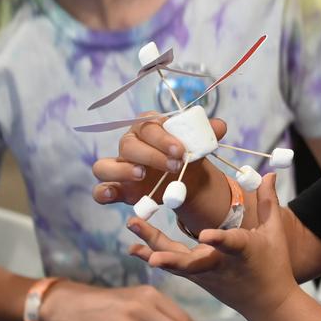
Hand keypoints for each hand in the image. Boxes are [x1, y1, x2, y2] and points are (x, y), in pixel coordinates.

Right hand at [92, 113, 228, 208]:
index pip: (148, 126)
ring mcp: (119, 167)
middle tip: (174, 165)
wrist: (183, 177)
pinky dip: (102, 192)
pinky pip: (100, 189)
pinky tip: (112, 194)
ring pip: (104, 165)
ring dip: (121, 170)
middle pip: (128, 145)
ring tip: (141, 174)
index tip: (181, 150)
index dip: (163, 138)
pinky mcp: (116, 188)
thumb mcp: (197, 144)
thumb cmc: (185, 154)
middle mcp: (129, 144)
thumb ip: (207, 134)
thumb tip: (220, 126)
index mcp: (148, 127)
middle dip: (151, 155)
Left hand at [126, 174, 298, 320]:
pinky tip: (135, 247)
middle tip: (152, 256)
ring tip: (133, 231)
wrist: (267, 304)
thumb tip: (269, 172)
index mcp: (244, 252)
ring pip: (177, 264)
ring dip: (152, 249)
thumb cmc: (273, 264)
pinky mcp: (197, 279)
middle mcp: (221, 265)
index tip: (206, 236)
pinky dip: (153, 256)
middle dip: (170, 259)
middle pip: (193, 263)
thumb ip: (268, 202)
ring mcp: (206, 274)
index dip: (219, 240)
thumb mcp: (274, 232)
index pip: (232, 244)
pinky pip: (173, 266)